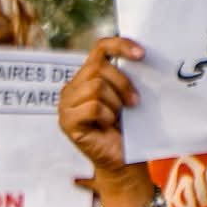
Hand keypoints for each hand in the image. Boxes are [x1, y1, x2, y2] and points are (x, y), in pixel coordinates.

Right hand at [57, 37, 155, 198]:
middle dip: (122, 84)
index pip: (100, 48)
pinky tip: (106, 126)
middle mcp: (71, 88)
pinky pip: (93, 107)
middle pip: (99, 68)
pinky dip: (106, 116)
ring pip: (96, 87)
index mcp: (85, 77)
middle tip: (134, 102)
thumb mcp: (126, 96)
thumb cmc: (126, 128)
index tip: (141, 54)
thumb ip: (123, 76)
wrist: (123, 161)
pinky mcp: (67, 122)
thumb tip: (139, 55)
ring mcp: (66, 106)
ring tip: (117, 117)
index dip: (120, 46)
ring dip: (115, 103)